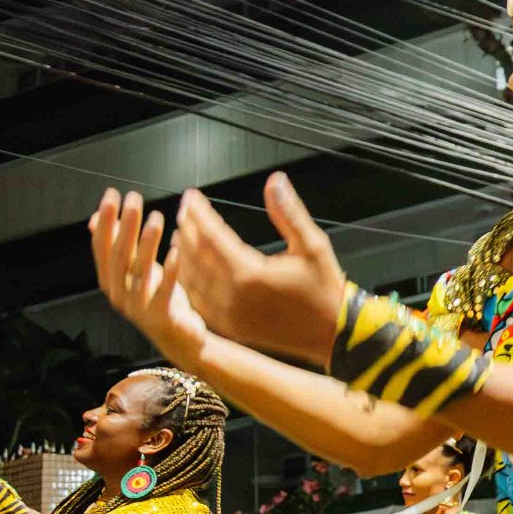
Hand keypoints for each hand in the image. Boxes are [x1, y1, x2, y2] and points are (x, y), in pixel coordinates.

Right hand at [88, 191, 210, 367]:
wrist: (179, 338)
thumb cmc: (156, 299)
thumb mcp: (134, 272)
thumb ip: (116, 247)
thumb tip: (94, 220)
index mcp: (110, 281)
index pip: (102, 246)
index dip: (105, 220)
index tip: (112, 194)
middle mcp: (118, 294)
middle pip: (119, 255)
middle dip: (125, 225)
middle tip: (134, 199)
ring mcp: (137, 306)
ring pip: (139, 270)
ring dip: (147, 242)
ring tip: (155, 218)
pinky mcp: (160, 316)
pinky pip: (164, 290)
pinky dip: (169, 270)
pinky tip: (175, 250)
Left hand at [166, 176, 351, 364]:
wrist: (332, 332)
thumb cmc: (324, 288)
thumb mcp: (313, 245)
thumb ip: (289, 213)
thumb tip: (275, 181)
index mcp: (251, 274)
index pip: (213, 236)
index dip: (200, 213)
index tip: (192, 196)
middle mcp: (234, 296)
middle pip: (197, 256)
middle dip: (188, 230)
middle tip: (184, 211)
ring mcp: (229, 315)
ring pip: (193, 280)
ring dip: (183, 255)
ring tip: (180, 235)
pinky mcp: (230, 327)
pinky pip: (199, 302)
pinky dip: (189, 283)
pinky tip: (188, 269)